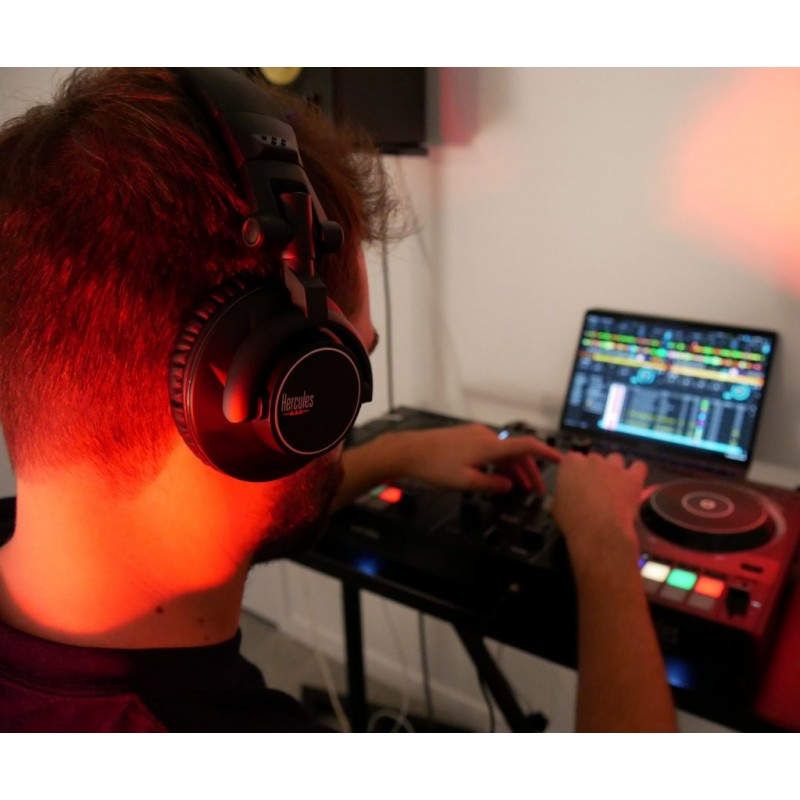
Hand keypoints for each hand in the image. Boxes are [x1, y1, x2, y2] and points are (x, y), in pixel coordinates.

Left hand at [393, 423, 561, 492]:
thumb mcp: (465, 482)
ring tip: (520, 488)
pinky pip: (491, 450)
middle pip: (516, 452)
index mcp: (489, 445)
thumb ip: (491, 484)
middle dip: (529, 470)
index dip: (546, 452)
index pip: (526, 445)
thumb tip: (509, 485)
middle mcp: (486, 436)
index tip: (561, 460)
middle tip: (537, 489)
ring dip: (513, 469)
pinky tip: (498, 477)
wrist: (408, 452)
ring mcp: (475, 435)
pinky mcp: (466, 438)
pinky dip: (499, 463)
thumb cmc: (434, 466)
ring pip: (503, 452)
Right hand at [551, 452, 646, 571]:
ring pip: (615, 459)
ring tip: (615, 485)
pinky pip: (639, 466)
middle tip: (595, 488)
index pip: (572, 458)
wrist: (599, 531)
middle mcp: (593, 460)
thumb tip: (564, 496)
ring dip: (614, 469)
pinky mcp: (632, 477)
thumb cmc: (573, 520)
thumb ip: (561, 494)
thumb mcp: (556, 506)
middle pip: (594, 458)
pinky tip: (632, 482)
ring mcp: (614, 467)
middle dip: (594, 470)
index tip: (576, 482)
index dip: (575, 470)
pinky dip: (636, 472)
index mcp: (571, 464)